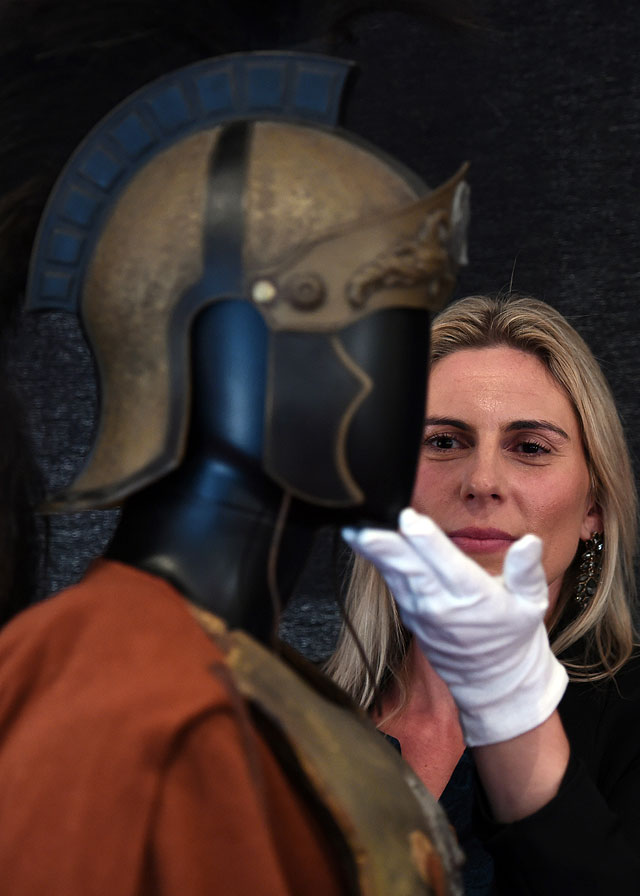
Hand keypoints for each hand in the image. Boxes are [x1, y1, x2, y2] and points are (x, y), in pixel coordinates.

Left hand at [342, 508, 567, 745]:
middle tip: (363, 528)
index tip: (409, 519)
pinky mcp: (410, 614)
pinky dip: (378, 563)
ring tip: (353, 531)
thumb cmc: (513, 634)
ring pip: (396, 576)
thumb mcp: (531, 603)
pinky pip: (393, 584)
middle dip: (386, 548)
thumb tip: (530, 542)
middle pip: (411, 570)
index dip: (426, 541)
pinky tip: (362, 543)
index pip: (448, 565)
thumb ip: (527, 571)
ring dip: (373, 554)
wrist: (493, 680)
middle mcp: (443, 605)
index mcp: (476, 599)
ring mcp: (422, 612)